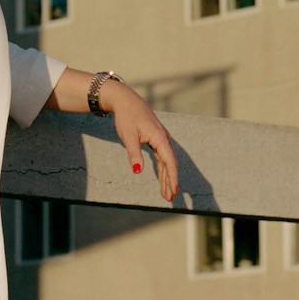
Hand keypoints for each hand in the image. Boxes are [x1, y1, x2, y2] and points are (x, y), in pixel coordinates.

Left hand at [100, 81, 179, 203]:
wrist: (124, 100)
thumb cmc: (126, 117)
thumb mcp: (128, 136)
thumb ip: (134, 154)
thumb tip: (138, 171)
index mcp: (160, 138)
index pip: (169, 162)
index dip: (172, 178)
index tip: (174, 191)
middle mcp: (163, 138)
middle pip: (169, 164)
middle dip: (170, 182)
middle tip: (169, 199)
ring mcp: (160, 138)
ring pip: (166, 162)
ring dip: (166, 177)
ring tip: (166, 194)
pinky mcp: (155, 139)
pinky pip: (161, 157)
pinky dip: (162, 169)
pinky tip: (162, 179)